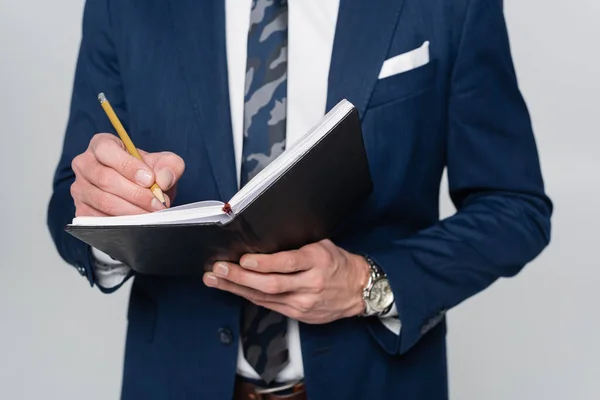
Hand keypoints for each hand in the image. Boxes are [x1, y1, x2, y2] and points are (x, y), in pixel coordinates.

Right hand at [70, 133, 184, 216]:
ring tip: (152, 213)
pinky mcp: (81, 210)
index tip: (150, 180)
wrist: (142, 192)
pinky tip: (138, 222)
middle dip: (135, 194)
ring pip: (103, 201)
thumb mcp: (164, 163)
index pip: (107, 151)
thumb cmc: (148, 172)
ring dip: (132, 210)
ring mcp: (80, 188)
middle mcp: (85, 164)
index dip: (129, 166)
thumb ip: (170, 165)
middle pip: (105, 179)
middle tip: (157, 203)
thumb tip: (163, 179)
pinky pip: (99, 219)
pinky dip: (122, 223)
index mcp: (101, 145)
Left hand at [203, 239, 370, 323]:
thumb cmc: (337, 263)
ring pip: (265, 297)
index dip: (264, 263)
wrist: (358, 290)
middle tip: (219, 270)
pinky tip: (234, 291)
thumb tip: (264, 241)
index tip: (244, 260)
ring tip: (216, 280)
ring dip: (237, 289)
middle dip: (240, 278)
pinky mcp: (299, 314)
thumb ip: (296, 246)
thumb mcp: (322, 245)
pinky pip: (269, 306)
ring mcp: (304, 302)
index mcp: (317, 261)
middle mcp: (310, 283)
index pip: (287, 263)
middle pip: (271, 284)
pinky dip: (250, 297)